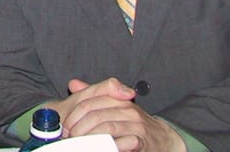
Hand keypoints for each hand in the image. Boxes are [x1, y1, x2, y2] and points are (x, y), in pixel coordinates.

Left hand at [50, 78, 183, 151]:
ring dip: (90, 138)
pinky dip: (110, 146)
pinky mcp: (142, 141)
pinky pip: (124, 141)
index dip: (74, 115)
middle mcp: (127, 109)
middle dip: (79, 128)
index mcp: (117, 99)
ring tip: (80, 145)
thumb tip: (73, 84)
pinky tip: (101, 149)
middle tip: (70, 138)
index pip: (89, 102)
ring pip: (107, 127)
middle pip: (95, 115)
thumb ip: (95, 95)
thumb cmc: (135, 124)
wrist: (164, 139)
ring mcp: (136, 124)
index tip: (66, 127)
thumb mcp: (115, 106)